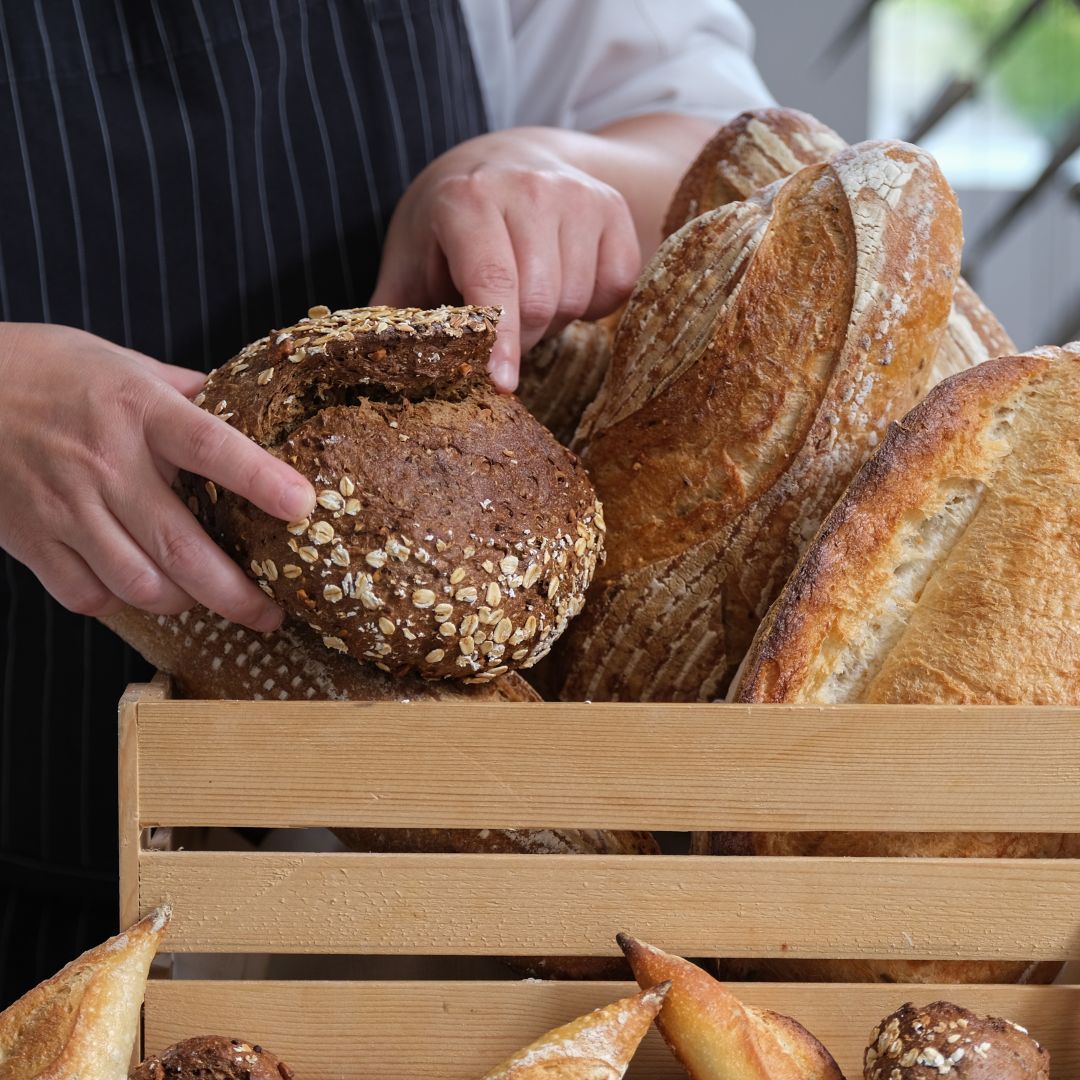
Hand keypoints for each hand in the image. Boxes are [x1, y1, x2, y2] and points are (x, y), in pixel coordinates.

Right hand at [0, 323, 315, 630]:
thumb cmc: (49, 370)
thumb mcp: (126, 364)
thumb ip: (189, 395)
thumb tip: (252, 413)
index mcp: (138, 408)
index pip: (211, 447)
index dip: (261, 480)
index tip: (304, 507)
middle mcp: (104, 462)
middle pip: (182, 545)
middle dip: (237, 593)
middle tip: (271, 614)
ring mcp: (64, 506)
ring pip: (139, 583)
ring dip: (185, 602)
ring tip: (209, 599)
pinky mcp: (30, 539)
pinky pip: (89, 595)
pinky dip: (124, 602)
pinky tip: (143, 587)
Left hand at [371, 128, 641, 390]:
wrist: (513, 158)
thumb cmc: (452, 223)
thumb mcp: (411, 258)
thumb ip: (395, 314)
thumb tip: (364, 369)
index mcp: (467, 200)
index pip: (493, 281)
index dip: (499, 340)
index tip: (501, 383)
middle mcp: (529, 188)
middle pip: (540, 304)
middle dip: (519, 337)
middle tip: (497, 330)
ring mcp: (579, 196)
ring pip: (576, 301)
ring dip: (553, 320)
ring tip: (526, 295)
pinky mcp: (615, 210)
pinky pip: (614, 290)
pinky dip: (590, 304)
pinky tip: (564, 280)